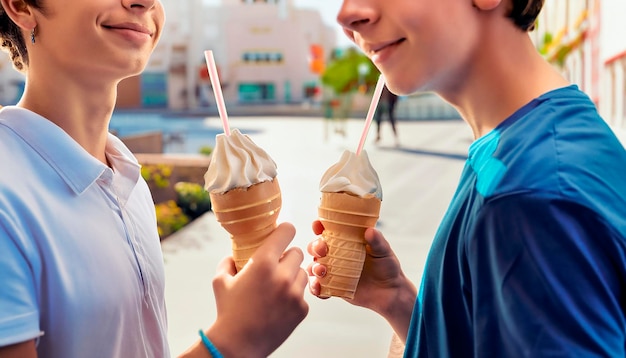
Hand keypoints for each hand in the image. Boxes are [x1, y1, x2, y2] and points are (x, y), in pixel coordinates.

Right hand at [205, 223, 308, 357]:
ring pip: (303, 273)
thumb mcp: (220, 281)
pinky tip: (279, 304)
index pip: (287, 231)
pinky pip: (303, 294)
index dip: (285, 230)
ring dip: (293, 276)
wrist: (237, 345)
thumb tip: (234, 254)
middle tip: (276, 266)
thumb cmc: (227, 311)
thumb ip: (228, 261)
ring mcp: (294, 293)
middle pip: (297, 253)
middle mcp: (282, 275)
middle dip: (287, 257)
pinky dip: (293, 296)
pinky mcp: (302, 309)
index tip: (282, 233)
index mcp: (263, 263)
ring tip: (277, 287)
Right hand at [307, 220, 416, 340]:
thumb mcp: (384, 251)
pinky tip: (319, 288)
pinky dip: (315, 288)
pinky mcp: (333, 287)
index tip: (318, 226)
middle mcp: (335, 254)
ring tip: (322, 271)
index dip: (319, 226)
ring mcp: (333, 271)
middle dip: (314, 247)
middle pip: (316, 247)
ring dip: (313, 267)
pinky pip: (319, 288)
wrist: (390, 292)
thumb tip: (370, 230)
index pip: (328, 230)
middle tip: (322, 250)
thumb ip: (377, 241)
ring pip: (314, 267)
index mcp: (345, 241)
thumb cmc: (387, 267)